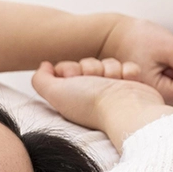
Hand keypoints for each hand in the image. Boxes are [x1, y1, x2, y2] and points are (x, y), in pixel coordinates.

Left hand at [32, 59, 172, 152]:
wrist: (125, 108)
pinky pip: (128, 66)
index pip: (69, 68)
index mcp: (73, 96)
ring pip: (109, 63)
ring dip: (110, 69)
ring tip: (112, 84)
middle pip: (88, 63)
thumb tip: (45, 65)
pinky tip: (126, 82)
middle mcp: (92, 94)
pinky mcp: (131, 86)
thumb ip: (41, 79)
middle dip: (91, 68)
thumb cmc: (89, 103)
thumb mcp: (54, 92)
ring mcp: (113, 90)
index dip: (70, 69)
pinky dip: (128, 72)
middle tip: (94, 81)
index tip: (74, 78)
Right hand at [97, 16, 172, 105]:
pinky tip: (152, 64)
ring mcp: (152, 98)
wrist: (112, 37)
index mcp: (158, 94)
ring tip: (154, 61)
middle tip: (160, 61)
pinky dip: (166, 72)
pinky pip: (171, 84)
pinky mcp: (151, 92)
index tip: (168, 61)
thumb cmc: (137, 39)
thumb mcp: (171, 48)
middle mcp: (154, 101)